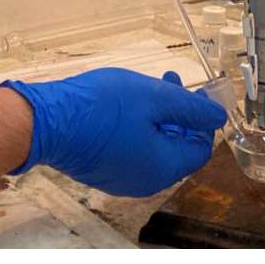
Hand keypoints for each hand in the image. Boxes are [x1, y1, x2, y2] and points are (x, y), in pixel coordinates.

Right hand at [0, 67, 223, 196]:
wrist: (46, 122)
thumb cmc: (100, 108)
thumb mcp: (153, 97)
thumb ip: (191, 108)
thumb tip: (218, 116)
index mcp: (163, 168)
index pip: (200, 149)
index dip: (203, 121)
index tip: (198, 93)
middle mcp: (145, 181)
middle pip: (176, 149)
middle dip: (179, 114)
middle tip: (171, 81)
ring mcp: (121, 179)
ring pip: (153, 148)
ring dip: (158, 118)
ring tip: (146, 88)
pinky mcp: (102, 171)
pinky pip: (132, 151)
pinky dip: (137, 129)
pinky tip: (125, 105)